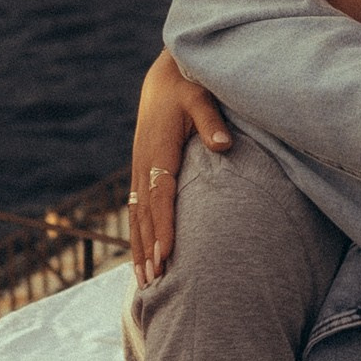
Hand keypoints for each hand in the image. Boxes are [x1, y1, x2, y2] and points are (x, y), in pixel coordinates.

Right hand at [129, 52, 231, 284]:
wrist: (164, 78)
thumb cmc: (188, 87)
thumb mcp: (200, 98)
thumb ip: (211, 122)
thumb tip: (224, 146)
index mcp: (158, 150)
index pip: (160, 196)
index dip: (163, 227)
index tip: (167, 255)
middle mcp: (144, 164)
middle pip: (144, 214)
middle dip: (148, 249)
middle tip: (154, 282)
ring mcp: (140, 169)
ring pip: (137, 216)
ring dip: (139, 249)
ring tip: (145, 281)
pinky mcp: (142, 171)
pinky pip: (137, 209)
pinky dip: (138, 235)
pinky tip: (142, 257)